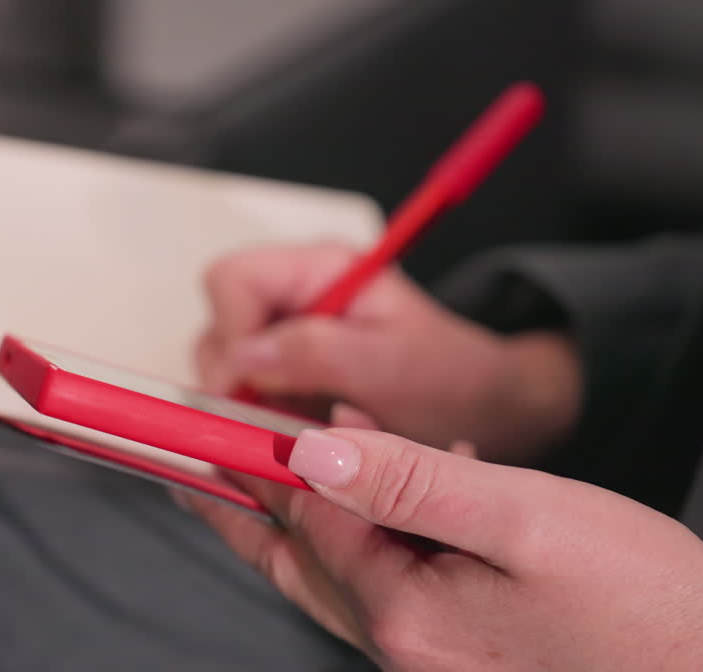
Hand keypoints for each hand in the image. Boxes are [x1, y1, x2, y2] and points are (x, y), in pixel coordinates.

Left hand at [180, 427, 702, 670]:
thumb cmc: (641, 601)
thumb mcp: (523, 518)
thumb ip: (410, 481)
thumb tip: (315, 452)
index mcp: (407, 611)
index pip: (306, 517)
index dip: (260, 458)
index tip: (209, 420)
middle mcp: (401, 643)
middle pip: (298, 556)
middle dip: (246, 502)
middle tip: (195, 461)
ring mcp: (424, 653)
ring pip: (331, 572)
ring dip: (300, 516)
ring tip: (268, 470)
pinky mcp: (450, 648)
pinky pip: (380, 584)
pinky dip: (364, 534)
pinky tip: (384, 491)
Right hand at [196, 243, 580, 462]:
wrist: (484, 410)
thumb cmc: (451, 378)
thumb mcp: (390, 365)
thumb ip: (316, 352)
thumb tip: (242, 359)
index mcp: (319, 268)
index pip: (232, 281)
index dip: (232, 336)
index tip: (247, 390)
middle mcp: (293, 292)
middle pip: (218, 320)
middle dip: (232, 376)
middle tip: (266, 420)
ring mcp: (285, 332)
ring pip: (222, 359)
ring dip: (244, 401)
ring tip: (288, 430)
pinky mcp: (284, 371)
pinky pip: (242, 389)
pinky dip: (254, 417)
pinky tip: (288, 436)